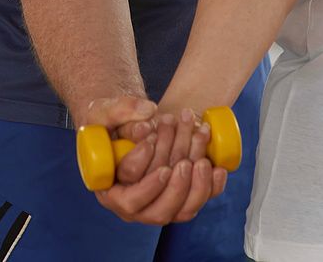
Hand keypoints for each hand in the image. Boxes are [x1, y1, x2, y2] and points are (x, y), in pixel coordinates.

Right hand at [95, 109, 225, 224]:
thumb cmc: (110, 122)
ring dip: (196, 187)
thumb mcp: (104, 111)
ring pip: (181, 211)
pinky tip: (218, 169)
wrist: (128, 125)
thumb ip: (119, 109)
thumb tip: (148, 112)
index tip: (151, 147)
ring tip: (202, 161)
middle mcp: (136, 205)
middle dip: (176, 189)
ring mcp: (159, 204)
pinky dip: (211, 187)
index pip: (129, 197)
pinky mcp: (180, 197)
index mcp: (111, 192)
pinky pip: (198, 201)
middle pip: (158, 212)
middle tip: (184, 163)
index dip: (145, 179)